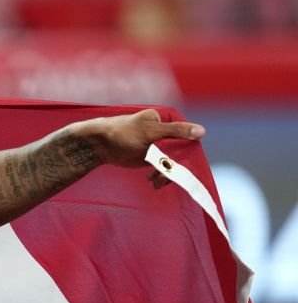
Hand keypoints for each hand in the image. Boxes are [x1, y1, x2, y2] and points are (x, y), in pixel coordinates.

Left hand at [81, 109, 204, 188]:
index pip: (188, 136)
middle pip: (182, 152)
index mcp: (167, 121)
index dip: (188, 151)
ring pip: (173, 163)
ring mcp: (158, 147)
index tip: (185, 164)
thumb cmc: (123, 133)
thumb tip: (202, 132)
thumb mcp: (150, 131)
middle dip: (176, 166)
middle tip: (166, 175)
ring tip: (155, 180)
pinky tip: (153, 181)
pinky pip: (163, 169)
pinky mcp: (151, 159)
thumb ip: (176, 131)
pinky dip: (160, 176)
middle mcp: (166, 133)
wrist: (100, 146)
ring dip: (167, 173)